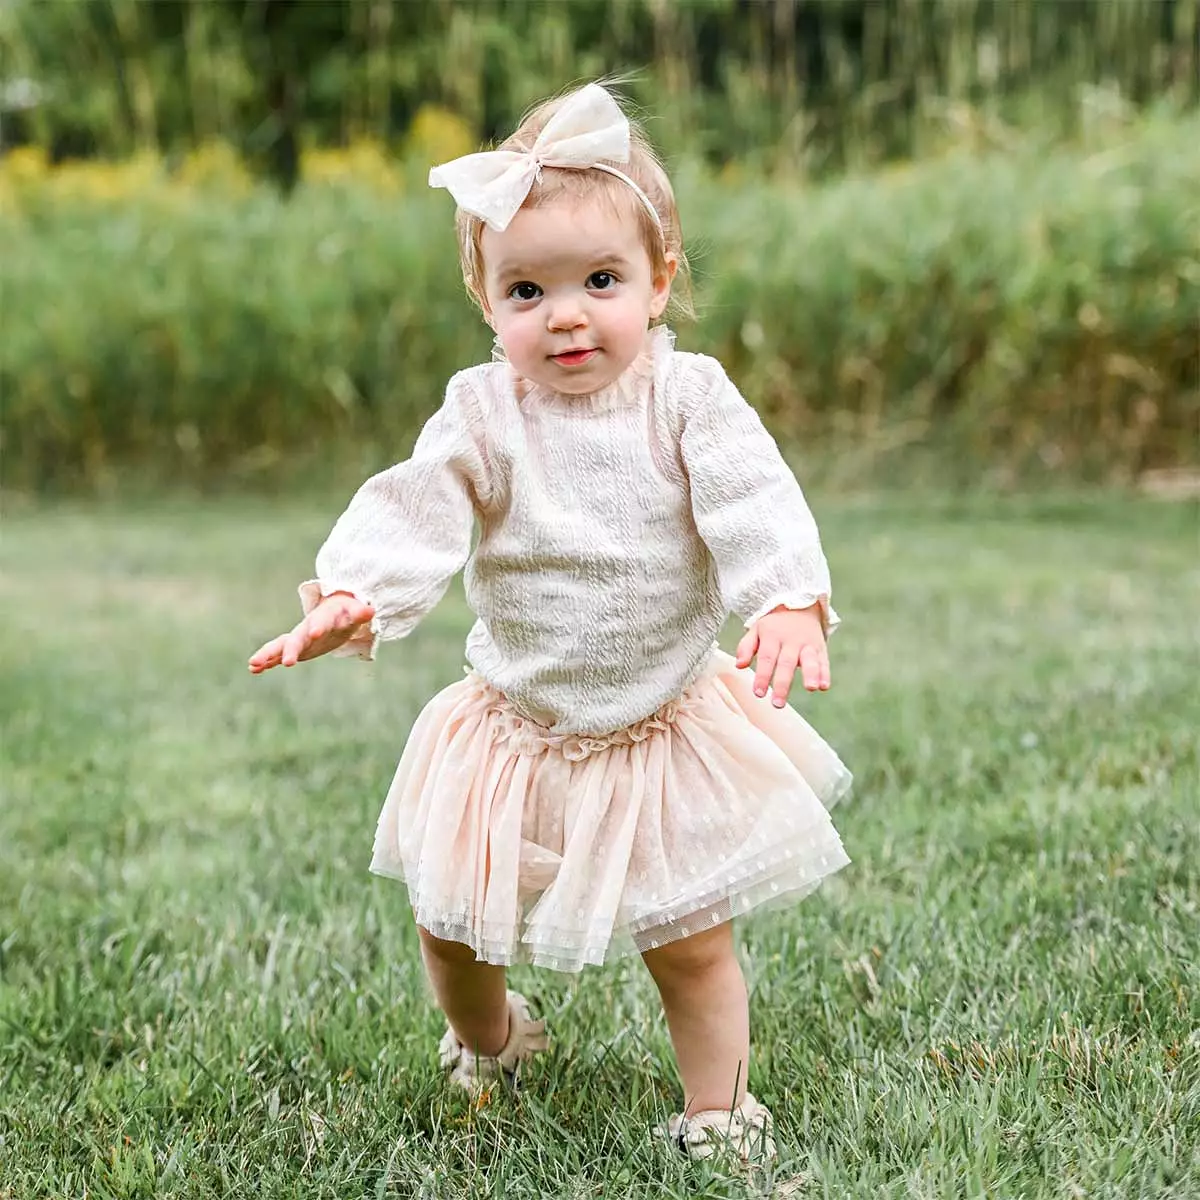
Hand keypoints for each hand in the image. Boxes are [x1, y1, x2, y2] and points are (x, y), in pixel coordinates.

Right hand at [248, 592, 374, 673]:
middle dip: (291, 649)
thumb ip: (360, 613)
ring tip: (253, 664)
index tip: (315, 634)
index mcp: (323, 618)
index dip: (318, 627)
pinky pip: (278, 654)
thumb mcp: (355, 612)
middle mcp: (307, 628)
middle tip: (287, 662)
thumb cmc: (347, 611)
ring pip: (281, 645)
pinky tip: (253, 669)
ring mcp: (299, 638)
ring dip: (268, 654)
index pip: (320, 622)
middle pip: (297, 637)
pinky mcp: (296, 647)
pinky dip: (267, 660)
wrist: (335, 611)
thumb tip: (370, 611)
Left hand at [735, 603, 829, 706]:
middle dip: (782, 684)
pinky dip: (825, 673)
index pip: (766, 657)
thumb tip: (739, 666)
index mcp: (772, 635)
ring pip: (810, 659)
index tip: (758, 693)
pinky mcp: (820, 647)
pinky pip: (824, 660)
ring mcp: (807, 643)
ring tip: (811, 688)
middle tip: (777, 703)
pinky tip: (824, 686)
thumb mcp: (756, 630)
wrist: (799, 604)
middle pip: (786, 663)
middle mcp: (791, 640)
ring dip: (811, 674)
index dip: (762, 676)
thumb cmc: (773, 625)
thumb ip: (746, 647)